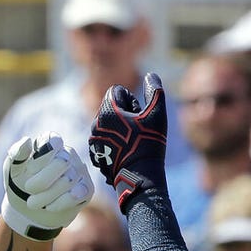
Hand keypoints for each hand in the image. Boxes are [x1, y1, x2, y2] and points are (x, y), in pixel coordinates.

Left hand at [0, 132, 92, 240]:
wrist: (28, 211)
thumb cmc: (20, 184)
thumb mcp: (12, 169)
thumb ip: (17, 154)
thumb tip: (28, 140)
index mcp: (49, 144)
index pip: (52, 141)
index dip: (41, 157)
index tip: (30, 170)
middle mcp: (68, 154)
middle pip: (62, 162)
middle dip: (42, 180)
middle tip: (28, 189)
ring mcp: (79, 170)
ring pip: (68, 180)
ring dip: (46, 195)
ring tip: (32, 203)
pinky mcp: (87, 189)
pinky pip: (77, 194)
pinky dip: (60, 203)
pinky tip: (50, 207)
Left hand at [88, 72, 167, 212]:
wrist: (139, 176)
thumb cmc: (149, 144)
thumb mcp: (156, 114)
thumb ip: (155, 91)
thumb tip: (152, 74)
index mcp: (107, 111)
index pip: (117, 91)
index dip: (132, 100)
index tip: (139, 115)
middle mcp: (96, 123)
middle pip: (111, 107)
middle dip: (125, 114)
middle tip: (137, 129)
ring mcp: (93, 139)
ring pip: (108, 123)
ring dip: (120, 127)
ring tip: (132, 141)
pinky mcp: (94, 152)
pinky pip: (104, 138)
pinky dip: (114, 141)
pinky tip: (125, 151)